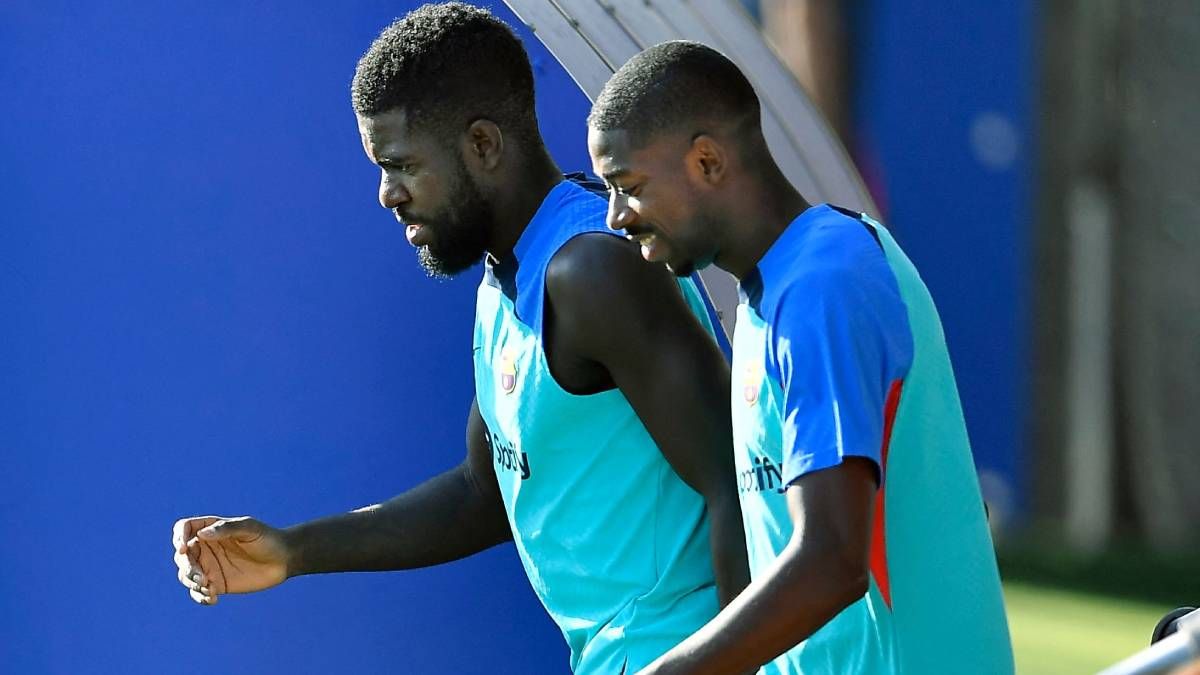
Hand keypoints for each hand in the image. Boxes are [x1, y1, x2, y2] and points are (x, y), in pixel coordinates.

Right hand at [172, 515, 290, 604]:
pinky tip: (213, 599)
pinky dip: (200, 597)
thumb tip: (201, 535)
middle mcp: (206, 547)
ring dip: (192, 584)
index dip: (178, 538)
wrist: (284, 559)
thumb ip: (226, 529)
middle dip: (187, 568)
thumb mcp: (249, 529)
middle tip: (202, 578)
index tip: (183, 549)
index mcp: (211, 529)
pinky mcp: (217, 584)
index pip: (184, 529)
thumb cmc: (267, 538)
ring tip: (210, 589)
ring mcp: (210, 566)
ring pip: (186, 575)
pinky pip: (198, 592)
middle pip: (181, 556)